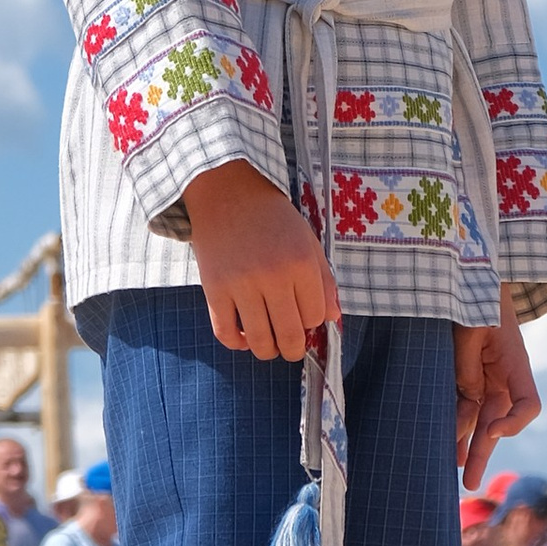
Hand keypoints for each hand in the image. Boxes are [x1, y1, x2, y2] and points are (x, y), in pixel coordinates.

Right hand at [186, 159, 339, 364]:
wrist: (227, 194)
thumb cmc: (273, 218)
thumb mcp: (307, 241)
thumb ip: (324, 280)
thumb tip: (333, 318)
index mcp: (301, 263)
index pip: (315, 317)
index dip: (312, 321)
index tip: (304, 313)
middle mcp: (273, 277)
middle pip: (290, 336)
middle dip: (294, 348)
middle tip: (291, 345)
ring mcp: (241, 285)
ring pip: (260, 342)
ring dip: (268, 351)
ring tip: (269, 344)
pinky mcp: (214, 290)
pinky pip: (226, 334)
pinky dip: (237, 344)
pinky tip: (243, 336)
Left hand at [453, 302, 540, 487]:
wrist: (470, 281)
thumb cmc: (474, 301)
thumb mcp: (469, 333)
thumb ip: (467, 371)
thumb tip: (465, 412)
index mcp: (515, 366)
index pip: (528, 405)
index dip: (514, 423)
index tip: (492, 428)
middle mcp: (505, 378)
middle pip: (498, 423)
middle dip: (482, 451)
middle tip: (470, 482)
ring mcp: (488, 379)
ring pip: (479, 419)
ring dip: (467, 443)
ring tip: (455, 470)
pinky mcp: (470, 378)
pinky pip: (466, 406)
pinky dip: (458, 424)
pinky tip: (449, 445)